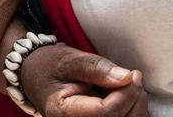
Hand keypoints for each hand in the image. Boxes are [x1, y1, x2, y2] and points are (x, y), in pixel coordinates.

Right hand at [17, 45, 147, 115]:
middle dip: (134, 101)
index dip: (125, 94)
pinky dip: (132, 111)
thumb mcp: (68, 60)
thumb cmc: (50, 66)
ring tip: (130, 85)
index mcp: (62, 112)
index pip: (105, 112)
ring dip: (136, 107)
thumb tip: (126, 77)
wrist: (36, 77)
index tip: (132, 74)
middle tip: (134, 77)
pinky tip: (127, 97)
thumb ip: (96, 67)